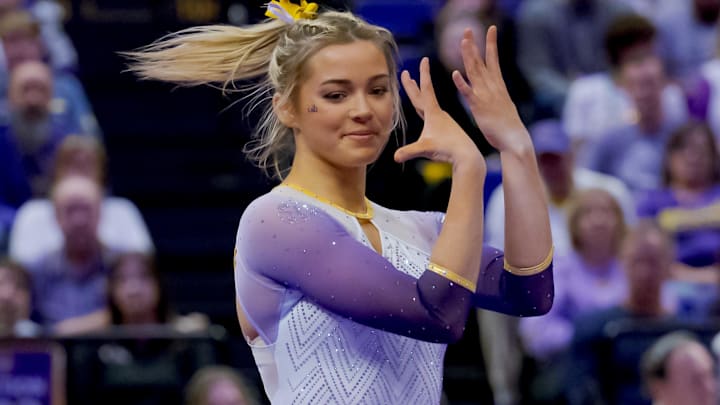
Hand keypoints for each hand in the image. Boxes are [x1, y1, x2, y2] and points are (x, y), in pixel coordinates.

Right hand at [395, 57, 484, 170]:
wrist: (467, 155)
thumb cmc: (448, 150)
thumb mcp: (426, 149)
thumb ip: (410, 151)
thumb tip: (395, 157)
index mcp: (433, 113)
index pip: (426, 89)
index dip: (423, 74)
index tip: (424, 59)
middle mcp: (438, 114)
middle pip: (422, 95)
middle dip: (413, 84)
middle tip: (406, 73)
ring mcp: (443, 121)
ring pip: (427, 104)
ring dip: (419, 95)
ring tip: (414, 88)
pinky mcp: (445, 128)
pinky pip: (432, 114)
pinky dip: (426, 108)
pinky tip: (426, 113)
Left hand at [453, 26, 529, 152]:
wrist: (515, 140)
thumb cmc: (508, 126)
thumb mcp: (503, 105)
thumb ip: (496, 95)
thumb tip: (495, 91)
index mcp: (499, 86)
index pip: (494, 60)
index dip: (491, 44)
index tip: (491, 28)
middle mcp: (493, 87)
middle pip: (482, 62)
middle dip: (475, 45)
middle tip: (468, 29)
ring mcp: (486, 96)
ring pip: (475, 72)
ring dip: (469, 56)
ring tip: (463, 42)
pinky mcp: (479, 107)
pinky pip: (468, 93)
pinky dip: (462, 83)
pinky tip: (454, 73)